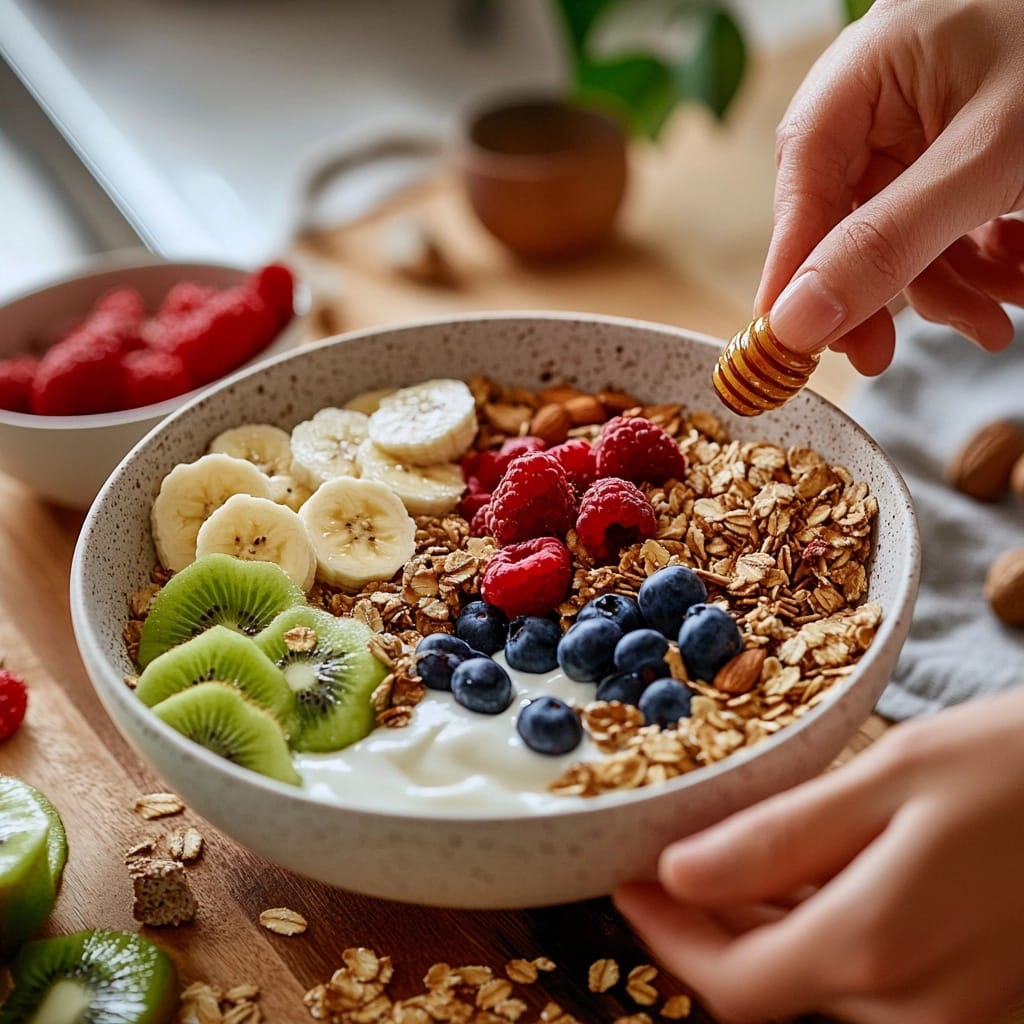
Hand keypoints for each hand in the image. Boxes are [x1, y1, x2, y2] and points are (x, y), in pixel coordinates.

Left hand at [614, 687, 1023, 1022]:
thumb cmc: (1020, 765)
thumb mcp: (889, 778)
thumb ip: (780, 838)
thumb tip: (679, 875)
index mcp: (878, 948)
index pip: (732, 981)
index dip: (667, 938)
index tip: (628, 881)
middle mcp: (920, 1008)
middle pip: (773, 992)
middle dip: (708, 932)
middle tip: (671, 864)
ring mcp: (965, 1015)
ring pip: (824, 991)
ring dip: (766, 935)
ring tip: (735, 863)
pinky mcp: (992, 1003)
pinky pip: (881, 986)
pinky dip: (829, 940)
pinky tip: (819, 881)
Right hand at [757, 0, 1023, 375]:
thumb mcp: (986, 158)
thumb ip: (889, 240)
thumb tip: (796, 319)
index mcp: (864, 73)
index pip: (802, 188)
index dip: (793, 272)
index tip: (791, 344)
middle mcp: (880, 98)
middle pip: (846, 219)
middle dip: (888, 289)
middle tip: (883, 356)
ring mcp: (919, 123)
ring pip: (898, 233)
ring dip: (947, 286)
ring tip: (992, 323)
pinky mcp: (955, 148)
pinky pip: (941, 221)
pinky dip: (976, 259)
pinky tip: (1012, 275)